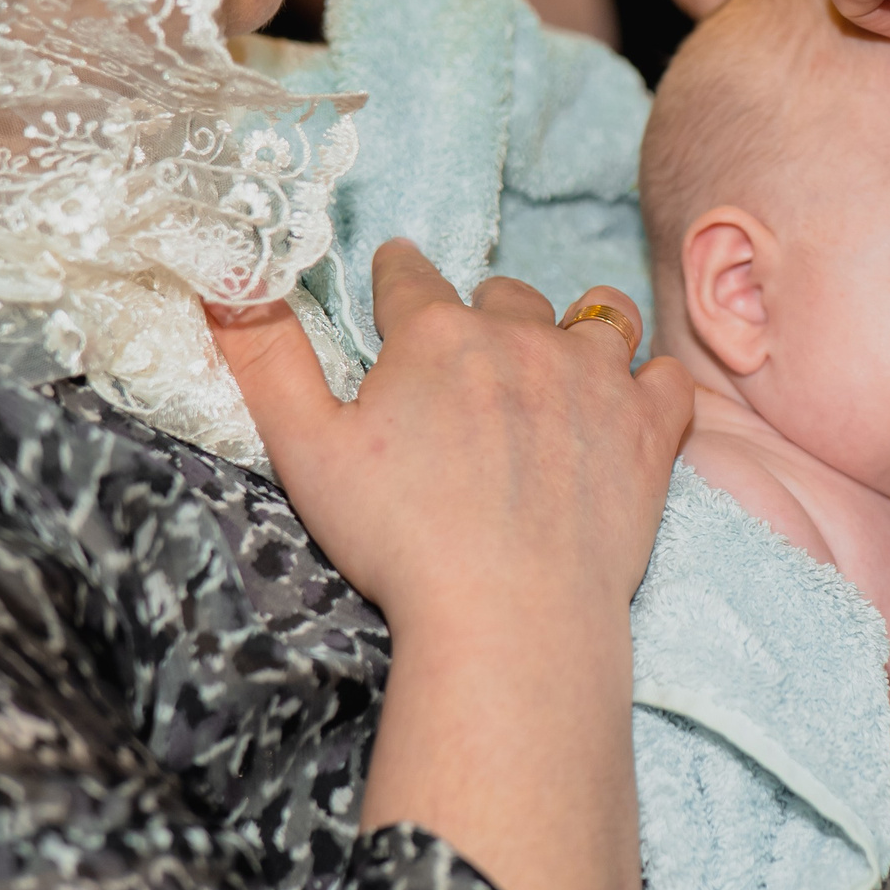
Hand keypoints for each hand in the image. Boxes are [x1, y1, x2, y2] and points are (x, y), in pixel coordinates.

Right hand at [208, 242, 691, 889]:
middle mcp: (521, 337)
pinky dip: (651, 383)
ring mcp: (595, 378)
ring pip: (597, 316)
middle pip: (506, 294)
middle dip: (487, 313)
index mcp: (434, 336)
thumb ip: (266, 361)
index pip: (410, 277)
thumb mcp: (305, 451)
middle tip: (473, 354)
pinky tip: (636, 401)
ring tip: (565, 354)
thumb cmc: (399, 542)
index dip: (398, 276)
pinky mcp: (649, 429)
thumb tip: (225, 283)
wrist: (511, 615)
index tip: (396, 274)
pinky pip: (664, 377)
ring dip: (579, 326)